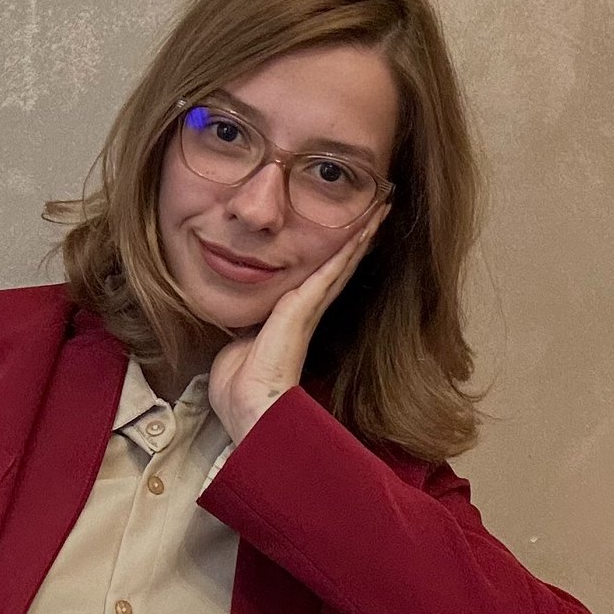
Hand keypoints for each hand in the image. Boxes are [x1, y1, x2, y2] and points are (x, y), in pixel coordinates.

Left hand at [207, 201, 390, 444]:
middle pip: (339, 265)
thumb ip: (241, 326)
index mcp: (291, 316)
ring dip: (363, 234)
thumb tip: (231, 319)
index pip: (320, 277)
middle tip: (379, 210)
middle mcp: (306, 310)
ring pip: (342, 261)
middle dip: (359, 238)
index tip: (351, 230)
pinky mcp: (306, 306)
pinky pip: (333, 268)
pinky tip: (368, 226)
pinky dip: (352, 246)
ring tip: (382, 209)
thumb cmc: (240, 384)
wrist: (249, 404)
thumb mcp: (236, 342)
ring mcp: (309, 307)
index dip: (337, 254)